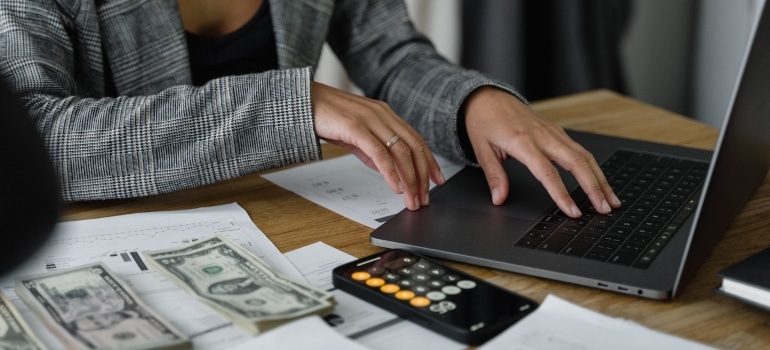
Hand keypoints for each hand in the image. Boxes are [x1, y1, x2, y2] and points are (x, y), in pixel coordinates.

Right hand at [311, 82, 444, 210]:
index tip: (437, 180)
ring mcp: (370, 119)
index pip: (416, 139)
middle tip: (425, 197)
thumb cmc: (327, 116)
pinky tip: (395, 186)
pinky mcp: (356, 127)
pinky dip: (390, 172)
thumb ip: (373, 150)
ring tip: (412, 198)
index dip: (429, 161)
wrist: (301, 102)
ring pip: (400, 151)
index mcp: (386, 115)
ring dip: (410, 178)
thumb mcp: (356, 135)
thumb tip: (388, 170)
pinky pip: (379, 153)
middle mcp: (382, 115)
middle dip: (423, 175)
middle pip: (413, 147)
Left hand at [463, 87, 619, 217]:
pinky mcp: (558, 131)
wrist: (488, 97)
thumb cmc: (484, 121)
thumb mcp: (481, 150)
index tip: (573, 212)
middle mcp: (543, 135)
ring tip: (611, 200)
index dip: (561, 194)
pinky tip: (600, 181)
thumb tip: (499, 199)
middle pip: (576, 162)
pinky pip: (580, 150)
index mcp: (522, 142)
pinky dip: (593, 167)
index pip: (547, 173)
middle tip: (604, 209)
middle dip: (594, 187)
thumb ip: (494, 176)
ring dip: (600, 179)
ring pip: (584, 156)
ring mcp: (553, 132)